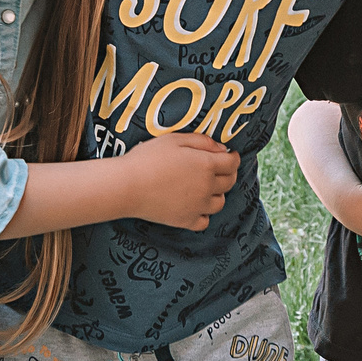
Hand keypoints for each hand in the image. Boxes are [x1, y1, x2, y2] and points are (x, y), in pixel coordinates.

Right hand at [121, 133, 240, 229]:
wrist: (127, 186)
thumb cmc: (148, 158)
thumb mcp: (174, 139)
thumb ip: (201, 141)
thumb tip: (221, 148)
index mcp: (206, 165)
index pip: (232, 163)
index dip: (233, 157)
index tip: (230, 155)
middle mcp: (207, 187)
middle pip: (229, 182)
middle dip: (228, 173)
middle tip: (219, 169)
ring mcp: (198, 206)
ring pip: (220, 202)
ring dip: (217, 194)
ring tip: (206, 188)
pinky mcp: (186, 221)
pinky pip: (205, 221)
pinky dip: (204, 214)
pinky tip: (196, 206)